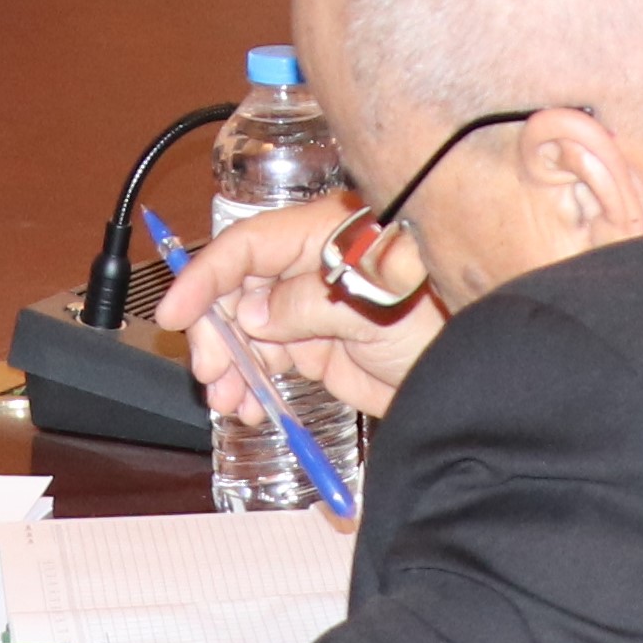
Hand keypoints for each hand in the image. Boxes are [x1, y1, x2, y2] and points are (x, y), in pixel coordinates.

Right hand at [149, 190, 437, 424]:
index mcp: (321, 237)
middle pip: (237, 290)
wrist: (468, 372)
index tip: (174, 312)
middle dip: (217, 331)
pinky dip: (252, 382)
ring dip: (230, 364)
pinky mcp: (317, 347)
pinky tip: (248, 405)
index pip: (247, 246)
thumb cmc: (438, 319)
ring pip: (247, 330)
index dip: (205, 276)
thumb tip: (252, 315)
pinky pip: (268, 360)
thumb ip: (307, 306)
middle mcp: (309, 267)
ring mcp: (311, 308)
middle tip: (212, 372)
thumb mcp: (371, 308)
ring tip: (230, 400)